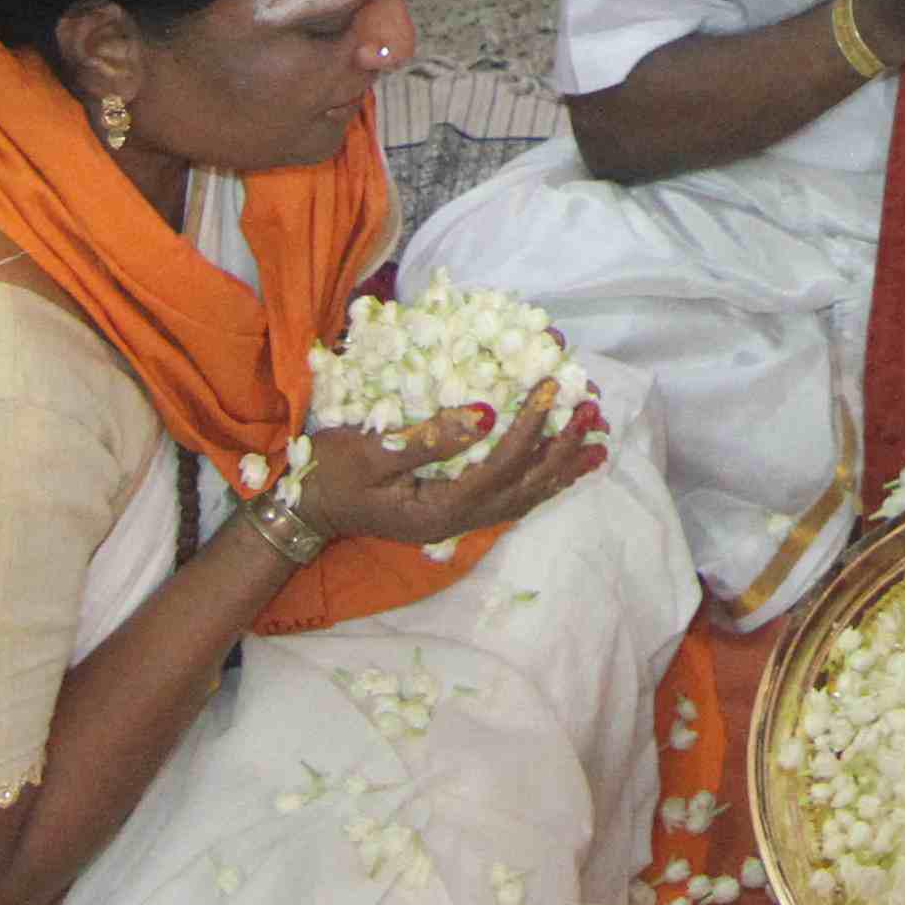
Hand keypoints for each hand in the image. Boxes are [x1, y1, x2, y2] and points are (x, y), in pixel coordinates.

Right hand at [292, 383, 610, 549]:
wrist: (308, 508)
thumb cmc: (331, 476)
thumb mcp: (372, 454)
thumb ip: (430, 439)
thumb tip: (486, 415)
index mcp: (441, 508)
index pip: (501, 466)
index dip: (531, 426)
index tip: (550, 385)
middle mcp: (459, 519)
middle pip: (524, 485)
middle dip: (561, 448)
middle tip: (593, 413)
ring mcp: (459, 519)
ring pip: (523, 495)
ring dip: (561, 469)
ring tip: (597, 446)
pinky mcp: (455, 510)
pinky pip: (510, 497)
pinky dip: (541, 480)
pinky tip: (560, 467)